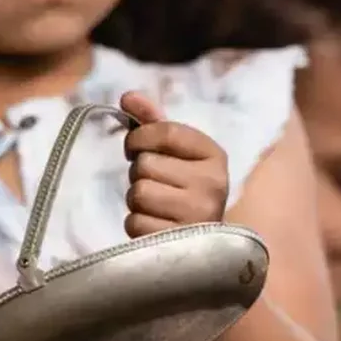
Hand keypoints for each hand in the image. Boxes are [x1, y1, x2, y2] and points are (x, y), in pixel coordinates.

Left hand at [120, 91, 228, 236]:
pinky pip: (135, 223)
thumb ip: (153, 123)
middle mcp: (212, 184)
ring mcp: (197, 215)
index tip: (134, 148)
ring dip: (137, 201)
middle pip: (145, 165)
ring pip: (138, 193)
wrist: (203, 244)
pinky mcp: (178, 242)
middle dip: (140, 175)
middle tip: (156, 186)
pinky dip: (137, 224)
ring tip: (156, 207)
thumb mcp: (176, 154)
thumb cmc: (185, 191)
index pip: (165, 132)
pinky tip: (155, 227)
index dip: (139, 138)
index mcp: (214, 156)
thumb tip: (127, 96)